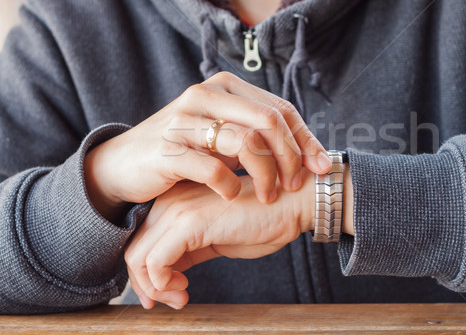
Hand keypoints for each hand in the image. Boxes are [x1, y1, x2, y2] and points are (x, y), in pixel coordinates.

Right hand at [84, 72, 331, 221]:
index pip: (280, 109)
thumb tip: (306, 151)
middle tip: (295, 185)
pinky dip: (230, 185)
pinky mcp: (168, 147)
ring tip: (269, 196)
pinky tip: (233, 196)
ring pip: (247, 141)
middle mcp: (206, 94)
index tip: (321, 168)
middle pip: (270, 121)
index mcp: (225, 87)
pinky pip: (213, 167)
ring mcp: (185, 119)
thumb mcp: (221, 135)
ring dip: (267, 174)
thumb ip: (256, 134)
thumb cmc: (182, 152)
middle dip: (292, 157)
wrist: (123, 166)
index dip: (306, 139)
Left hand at [124, 171, 315, 309]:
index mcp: (177, 202)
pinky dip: (162, 284)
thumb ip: (188, 250)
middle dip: (148, 285)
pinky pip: (155, 262)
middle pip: (135, 250)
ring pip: (139, 258)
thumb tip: (167, 274)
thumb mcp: (216, 238)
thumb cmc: (263, 219)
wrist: (293, 202)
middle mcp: (171, 202)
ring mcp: (178, 210)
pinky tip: (185, 289)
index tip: (168, 293)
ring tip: (181, 297)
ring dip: (155, 289)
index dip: (147, 274)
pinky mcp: (190, 223)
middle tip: (174, 300)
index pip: (142, 241)